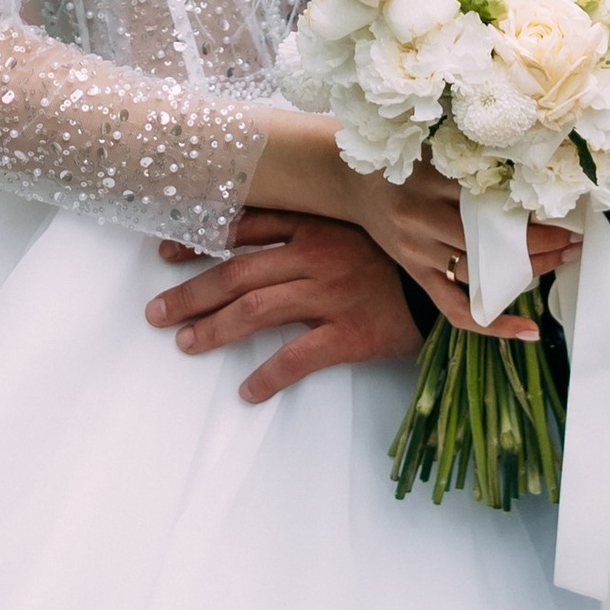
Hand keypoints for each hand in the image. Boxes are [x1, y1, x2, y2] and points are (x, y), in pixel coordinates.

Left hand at [146, 210, 419, 404]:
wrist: (453, 279)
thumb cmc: (397, 250)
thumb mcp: (355, 219)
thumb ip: (312, 218)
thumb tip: (262, 222)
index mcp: (314, 222)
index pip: (244, 227)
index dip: (201, 241)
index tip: (166, 252)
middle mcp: (315, 254)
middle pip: (237, 272)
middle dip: (191, 292)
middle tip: (156, 312)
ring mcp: (331, 293)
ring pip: (256, 309)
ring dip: (215, 328)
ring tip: (185, 343)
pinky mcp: (350, 332)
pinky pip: (299, 357)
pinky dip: (269, 375)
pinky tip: (247, 391)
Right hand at [350, 157, 578, 339]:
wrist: (349, 180)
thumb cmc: (398, 159)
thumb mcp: (430, 147)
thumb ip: (469, 159)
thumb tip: (527, 169)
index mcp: (428, 181)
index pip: (489, 200)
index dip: (529, 210)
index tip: (563, 210)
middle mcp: (422, 219)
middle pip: (489, 241)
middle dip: (538, 244)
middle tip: (573, 241)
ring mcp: (418, 253)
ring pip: (479, 274)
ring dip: (525, 272)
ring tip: (560, 263)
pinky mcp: (417, 276)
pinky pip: (455, 309)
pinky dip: (492, 325)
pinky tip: (526, 331)